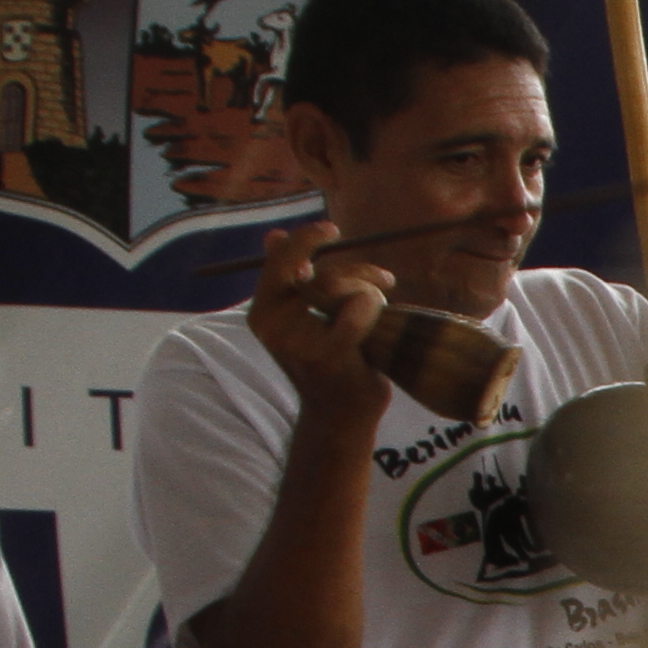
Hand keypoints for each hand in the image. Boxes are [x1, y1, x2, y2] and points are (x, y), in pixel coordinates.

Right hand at [248, 221, 396, 422]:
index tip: (332, 230)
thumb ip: (291, 280)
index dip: (305, 239)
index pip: (279, 260)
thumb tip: (273, 235)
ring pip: (337, 286)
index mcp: (262, 311)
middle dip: (355, 270)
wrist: (342, 417)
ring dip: (369, 289)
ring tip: (383, 301)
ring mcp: (296, 339)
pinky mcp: (326, 353)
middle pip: (314, 271)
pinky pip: (357, 307)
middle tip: (385, 279)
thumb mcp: (307, 319)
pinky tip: (381, 315)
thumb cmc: (331, 365)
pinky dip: (374, 305)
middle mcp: (271, 323)